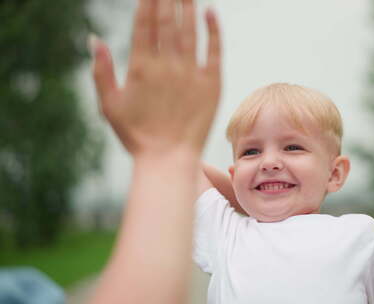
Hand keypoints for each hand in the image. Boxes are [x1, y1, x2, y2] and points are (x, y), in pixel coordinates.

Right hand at [90, 0, 220, 158]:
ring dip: (188, 6)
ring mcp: (190, 74)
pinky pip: (213, 51)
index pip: (144, 24)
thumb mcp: (109, 104)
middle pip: (167, 21)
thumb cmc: (137, 135)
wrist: (168, 159)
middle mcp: (166, 66)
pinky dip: (213, 30)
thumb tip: (94, 38)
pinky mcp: (211, 85)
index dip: (148, 1)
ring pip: (189, 31)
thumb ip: (101, 70)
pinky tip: (210, 13)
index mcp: (141, 67)